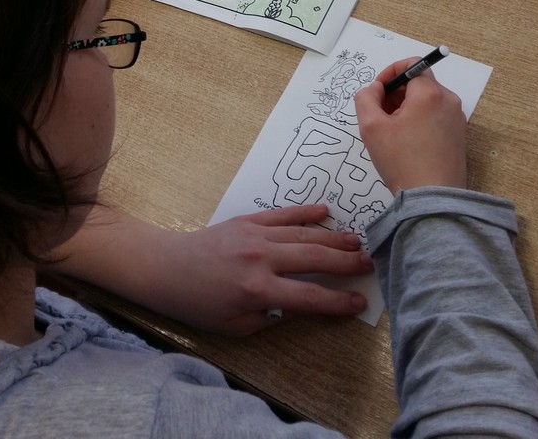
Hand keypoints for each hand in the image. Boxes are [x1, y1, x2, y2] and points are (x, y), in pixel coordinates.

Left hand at [49, 204, 371, 336]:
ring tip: (358, 241)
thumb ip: (272, 317)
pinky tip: (325, 211)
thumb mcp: (235, 325)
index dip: (337, 302)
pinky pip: (283, 214)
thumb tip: (302, 306)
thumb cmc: (200, 304)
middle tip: (370, 263)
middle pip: (314, 259)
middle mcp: (261, 259)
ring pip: (304, 234)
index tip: (359, 302)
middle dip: (345, 262)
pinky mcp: (248, 219)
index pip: (309, 298)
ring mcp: (256, 234)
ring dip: (333, 237)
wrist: (168, 268)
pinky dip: (305, 212)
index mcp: (258, 290)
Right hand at [355, 60, 466, 193]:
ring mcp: (457, 119)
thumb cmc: (402, 161)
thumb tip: (375, 88)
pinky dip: (419, 121)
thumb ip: (366, 98)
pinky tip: (407, 144)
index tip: (378, 91)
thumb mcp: (371, 127)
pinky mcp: (459, 136)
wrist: (432, 200)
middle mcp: (448, 101)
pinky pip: (436, 117)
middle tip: (379, 115)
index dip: (391, 73)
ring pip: (427, 101)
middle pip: (419, 84)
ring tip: (392, 133)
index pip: (412, 65)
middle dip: (396, 94)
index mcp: (430, 94)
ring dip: (406, 109)